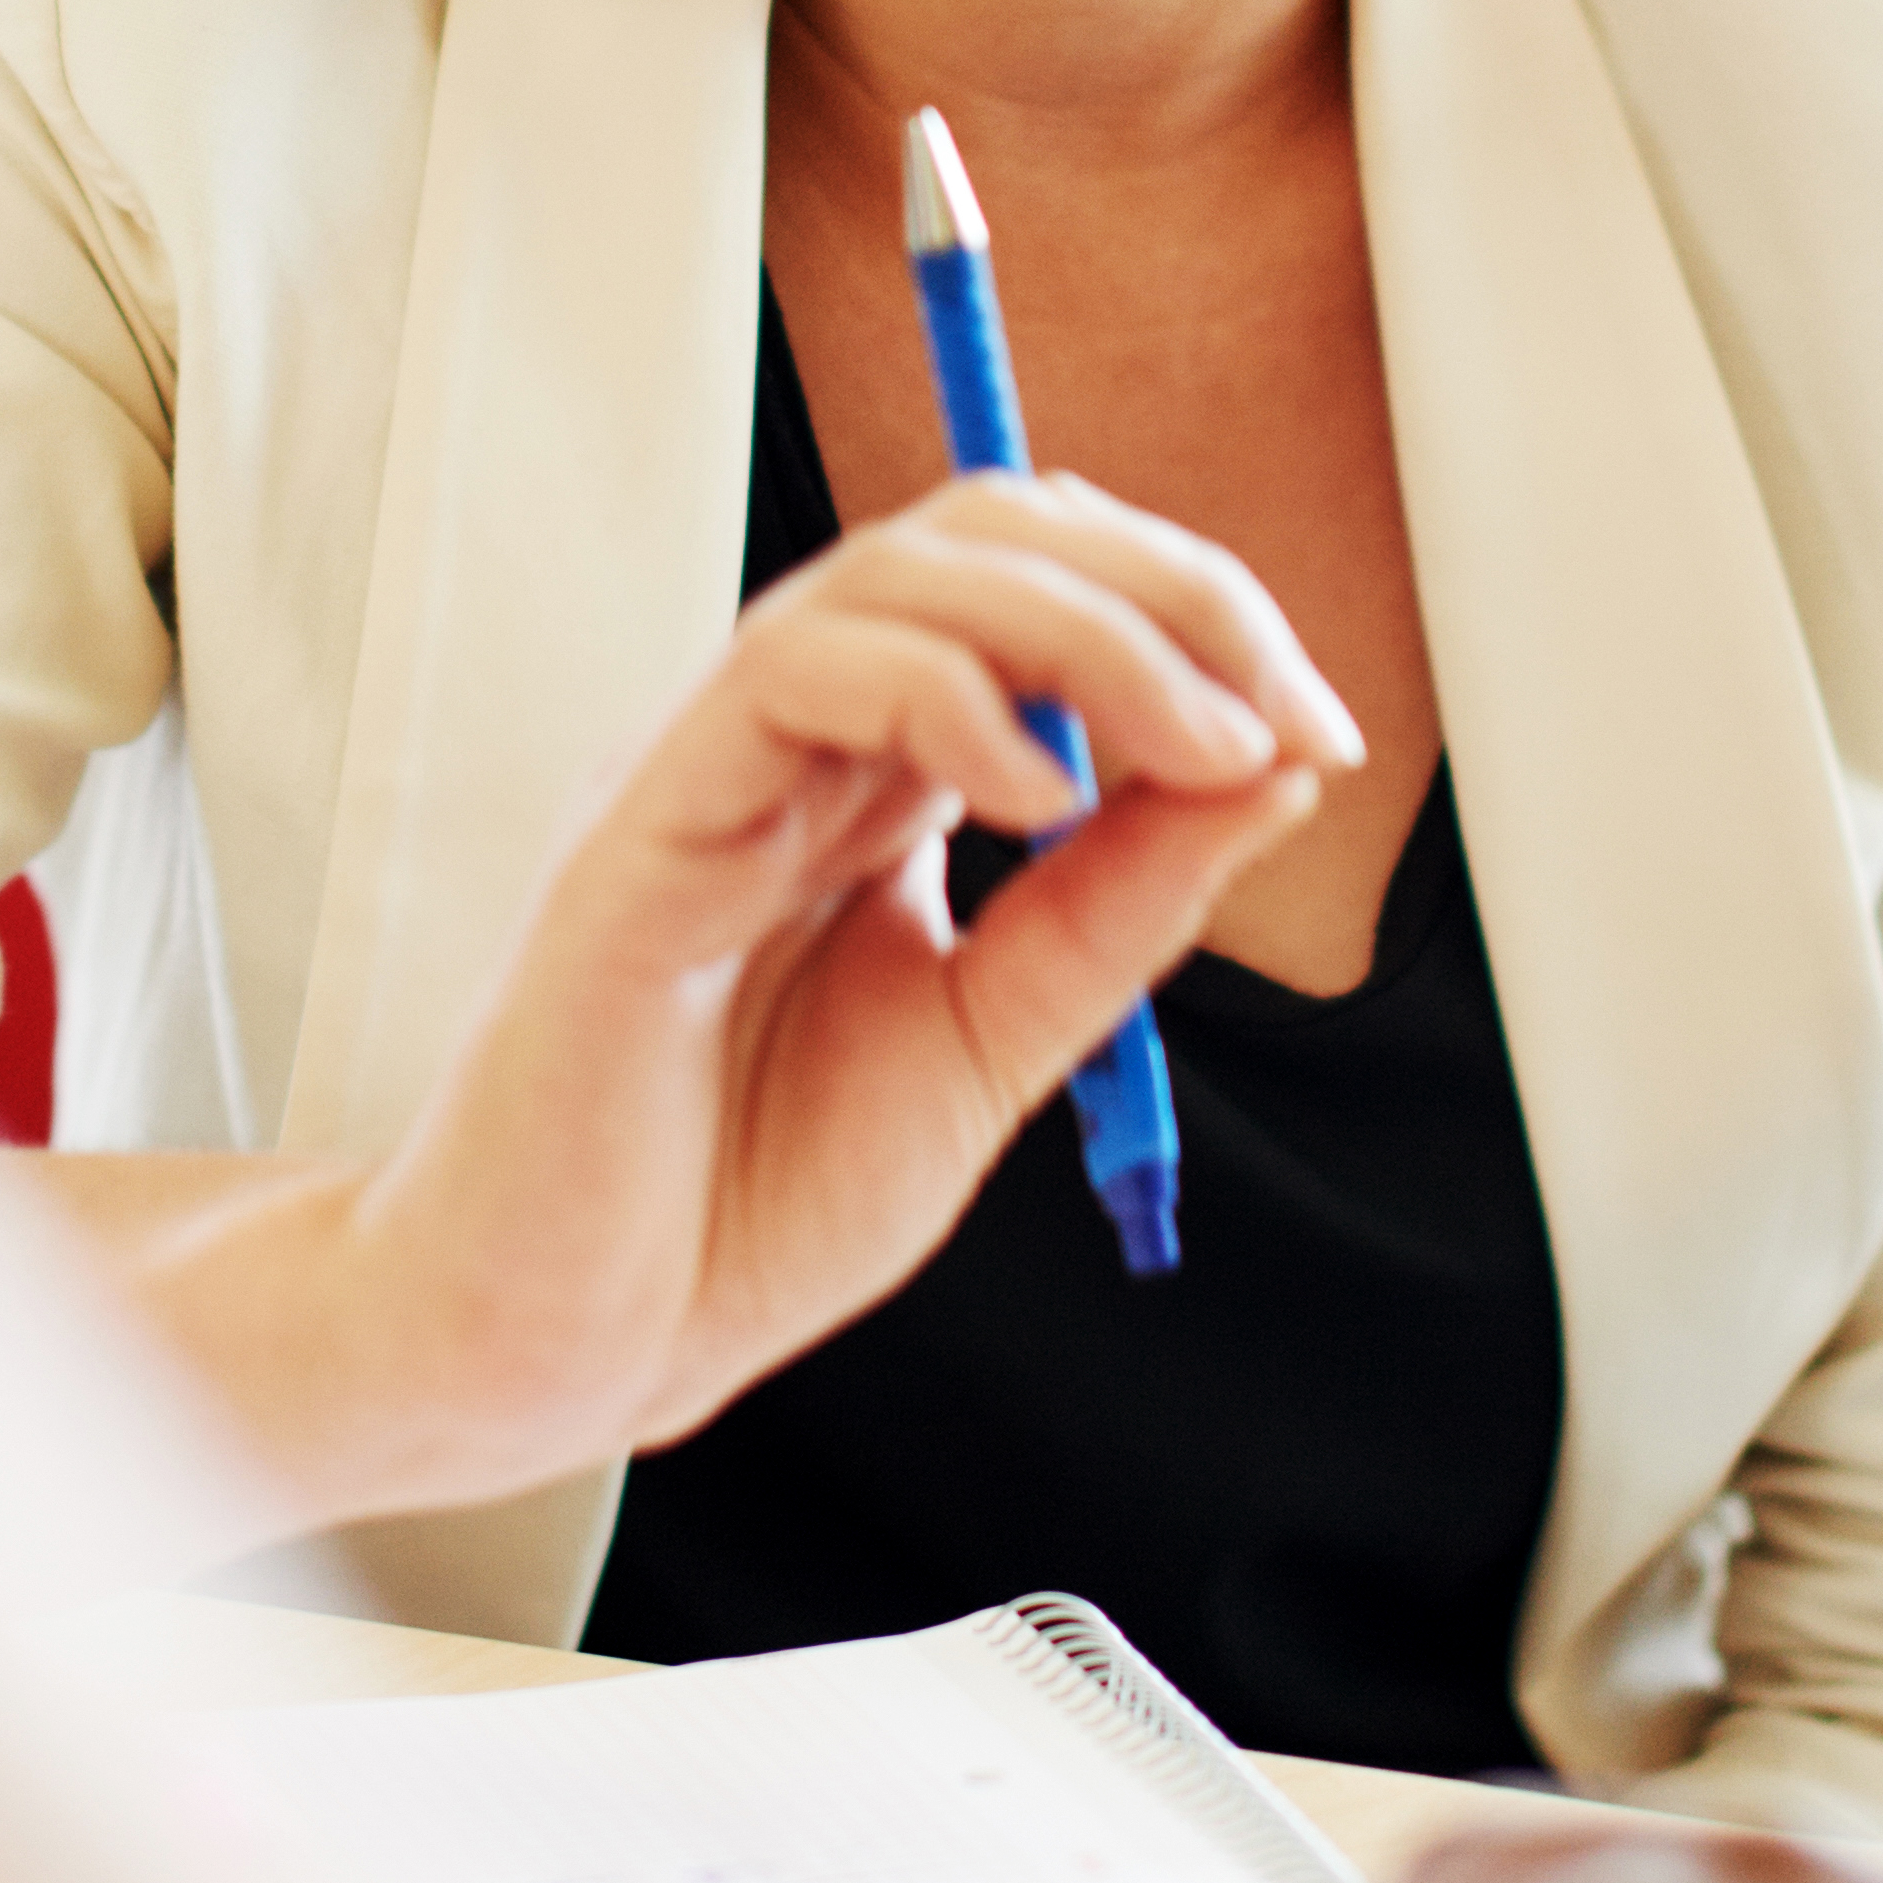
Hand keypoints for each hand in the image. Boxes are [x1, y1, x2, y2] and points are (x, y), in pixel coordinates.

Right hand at [176, 469, 1352, 1519]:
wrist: (568, 1344)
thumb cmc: (736, 1203)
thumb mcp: (991, 1042)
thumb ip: (1113, 911)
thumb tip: (1269, 771)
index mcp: (875, 779)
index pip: (1046, 591)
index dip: (1196, 621)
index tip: (1314, 734)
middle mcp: (794, 740)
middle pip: (991, 538)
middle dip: (1171, 593)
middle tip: (1283, 712)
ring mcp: (713, 764)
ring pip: (901, 571)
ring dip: (1091, 632)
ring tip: (1197, 749)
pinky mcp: (643, 825)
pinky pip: (791, 673)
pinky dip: (943, 695)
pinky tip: (1038, 797)